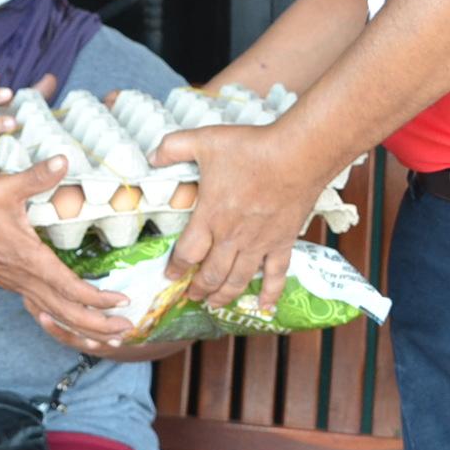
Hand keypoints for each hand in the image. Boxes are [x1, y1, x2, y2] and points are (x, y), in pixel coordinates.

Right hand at [0, 158, 128, 344]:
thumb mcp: (4, 188)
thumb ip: (36, 176)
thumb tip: (63, 160)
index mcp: (30, 260)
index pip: (70, 289)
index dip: (98, 299)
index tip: (122, 299)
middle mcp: (26, 280)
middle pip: (67, 315)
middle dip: (98, 326)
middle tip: (127, 331)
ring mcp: (18, 286)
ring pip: (55, 318)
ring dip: (82, 331)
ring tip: (108, 340)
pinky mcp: (13, 286)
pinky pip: (41, 311)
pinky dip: (61, 323)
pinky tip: (72, 326)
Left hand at [152, 122, 327, 309]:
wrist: (298, 154)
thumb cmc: (251, 149)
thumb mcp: (204, 140)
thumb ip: (173, 147)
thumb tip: (151, 157)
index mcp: (210, 217)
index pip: (187, 254)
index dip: (176, 269)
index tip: (170, 276)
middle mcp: (232, 237)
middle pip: (211, 274)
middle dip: (198, 289)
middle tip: (190, 296)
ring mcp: (259, 243)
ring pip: (238, 280)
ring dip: (224, 295)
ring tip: (214, 304)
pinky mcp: (283, 242)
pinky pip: (276, 275)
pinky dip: (269, 294)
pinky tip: (264, 308)